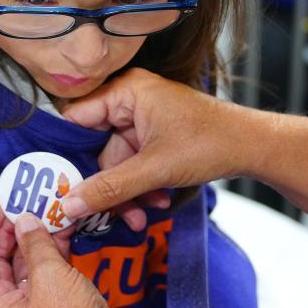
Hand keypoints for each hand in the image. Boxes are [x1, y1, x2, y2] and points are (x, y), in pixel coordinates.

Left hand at [0, 193, 129, 307]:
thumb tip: (25, 219)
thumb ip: (34, 243)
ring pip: (22, 262)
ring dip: (33, 235)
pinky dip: (50, 248)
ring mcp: (28, 306)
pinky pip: (43, 270)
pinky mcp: (51, 304)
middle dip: (10, 226)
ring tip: (44, 206)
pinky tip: (61, 226)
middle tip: (23, 197)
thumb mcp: (50, 276)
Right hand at [60, 68, 249, 219]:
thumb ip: (109, 188)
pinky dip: (140, 187)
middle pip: (95, 147)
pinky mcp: (154, 137)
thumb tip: (68, 205)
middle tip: (100, 214)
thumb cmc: (210, 142)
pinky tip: (157, 202)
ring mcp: (142, 120)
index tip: (55, 186)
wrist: (252, 147)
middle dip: (104, 185)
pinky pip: (133, 165)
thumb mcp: (154, 169)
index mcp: (126, 91)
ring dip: (126, 193)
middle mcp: (130, 100)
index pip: (75, 120)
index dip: (63, 154)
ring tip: (140, 216)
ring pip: (115, 163)